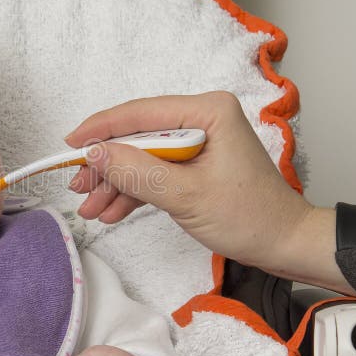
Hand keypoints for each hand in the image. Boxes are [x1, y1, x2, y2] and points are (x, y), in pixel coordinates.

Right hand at [64, 92, 354, 292]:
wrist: (285, 244)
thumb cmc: (248, 217)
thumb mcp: (186, 196)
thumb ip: (138, 172)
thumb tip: (95, 154)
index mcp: (208, 111)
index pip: (141, 113)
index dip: (102, 128)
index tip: (69, 144)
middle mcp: (201, 118)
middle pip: (138, 137)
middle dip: (107, 166)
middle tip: (78, 187)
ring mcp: (197, 142)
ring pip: (142, 157)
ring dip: (116, 184)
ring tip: (91, 209)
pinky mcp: (195, 164)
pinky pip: (155, 172)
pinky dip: (134, 192)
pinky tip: (112, 211)